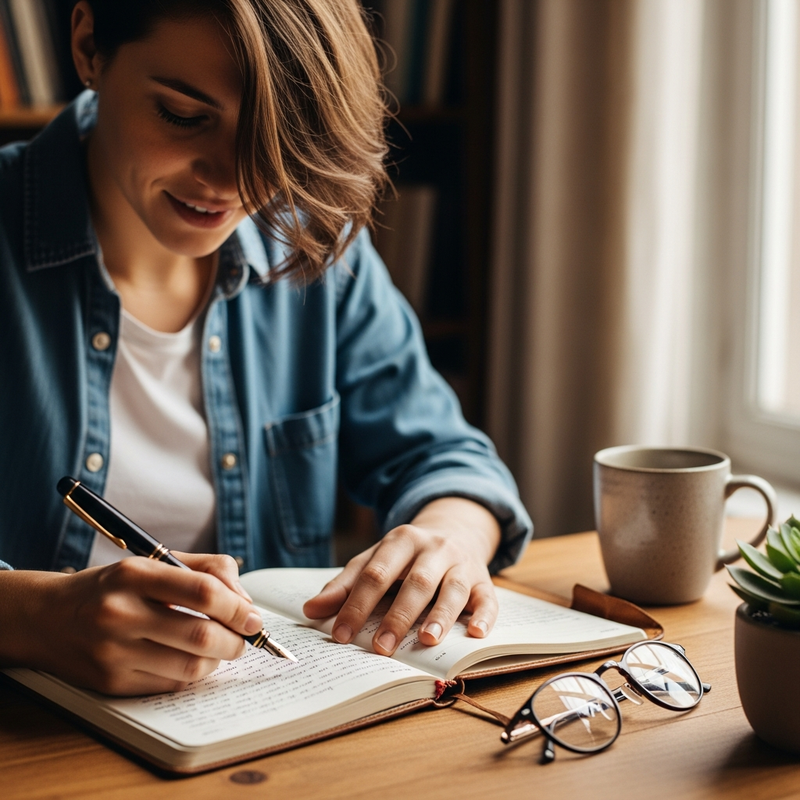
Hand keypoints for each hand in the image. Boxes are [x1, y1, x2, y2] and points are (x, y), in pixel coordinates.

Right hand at [0, 553, 263, 694]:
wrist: (47, 617)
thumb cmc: (114, 586)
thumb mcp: (153, 562)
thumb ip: (206, 570)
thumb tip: (245, 602)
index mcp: (134, 574)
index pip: (203, 592)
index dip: (237, 607)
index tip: (253, 617)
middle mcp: (120, 613)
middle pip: (201, 635)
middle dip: (236, 641)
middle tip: (244, 639)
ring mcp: (112, 652)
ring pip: (190, 668)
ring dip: (217, 661)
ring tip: (220, 649)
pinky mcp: (110, 683)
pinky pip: (170, 685)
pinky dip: (191, 675)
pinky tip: (190, 661)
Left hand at [303, 497, 501, 654]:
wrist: (455, 530)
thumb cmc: (406, 556)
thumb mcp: (375, 559)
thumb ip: (345, 584)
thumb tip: (311, 610)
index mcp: (401, 540)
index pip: (376, 573)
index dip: (358, 604)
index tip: (341, 633)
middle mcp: (434, 548)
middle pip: (416, 581)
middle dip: (398, 615)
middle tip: (381, 647)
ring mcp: (462, 564)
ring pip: (452, 589)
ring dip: (440, 615)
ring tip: (426, 639)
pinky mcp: (483, 580)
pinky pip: (488, 598)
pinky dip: (484, 617)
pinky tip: (475, 634)